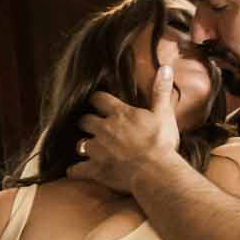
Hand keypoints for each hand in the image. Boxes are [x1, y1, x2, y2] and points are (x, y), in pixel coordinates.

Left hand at [72, 62, 179, 192]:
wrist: (156, 173)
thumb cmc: (161, 144)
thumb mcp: (164, 115)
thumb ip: (160, 91)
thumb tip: (165, 67)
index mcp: (119, 114)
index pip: (99, 99)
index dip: (98, 100)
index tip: (99, 102)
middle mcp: (104, 129)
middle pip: (84, 120)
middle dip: (87, 122)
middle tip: (92, 125)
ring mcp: (97, 150)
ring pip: (79, 144)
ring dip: (83, 146)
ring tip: (88, 148)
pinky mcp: (95, 170)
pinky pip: (77, 170)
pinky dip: (75, 170)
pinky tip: (74, 171)